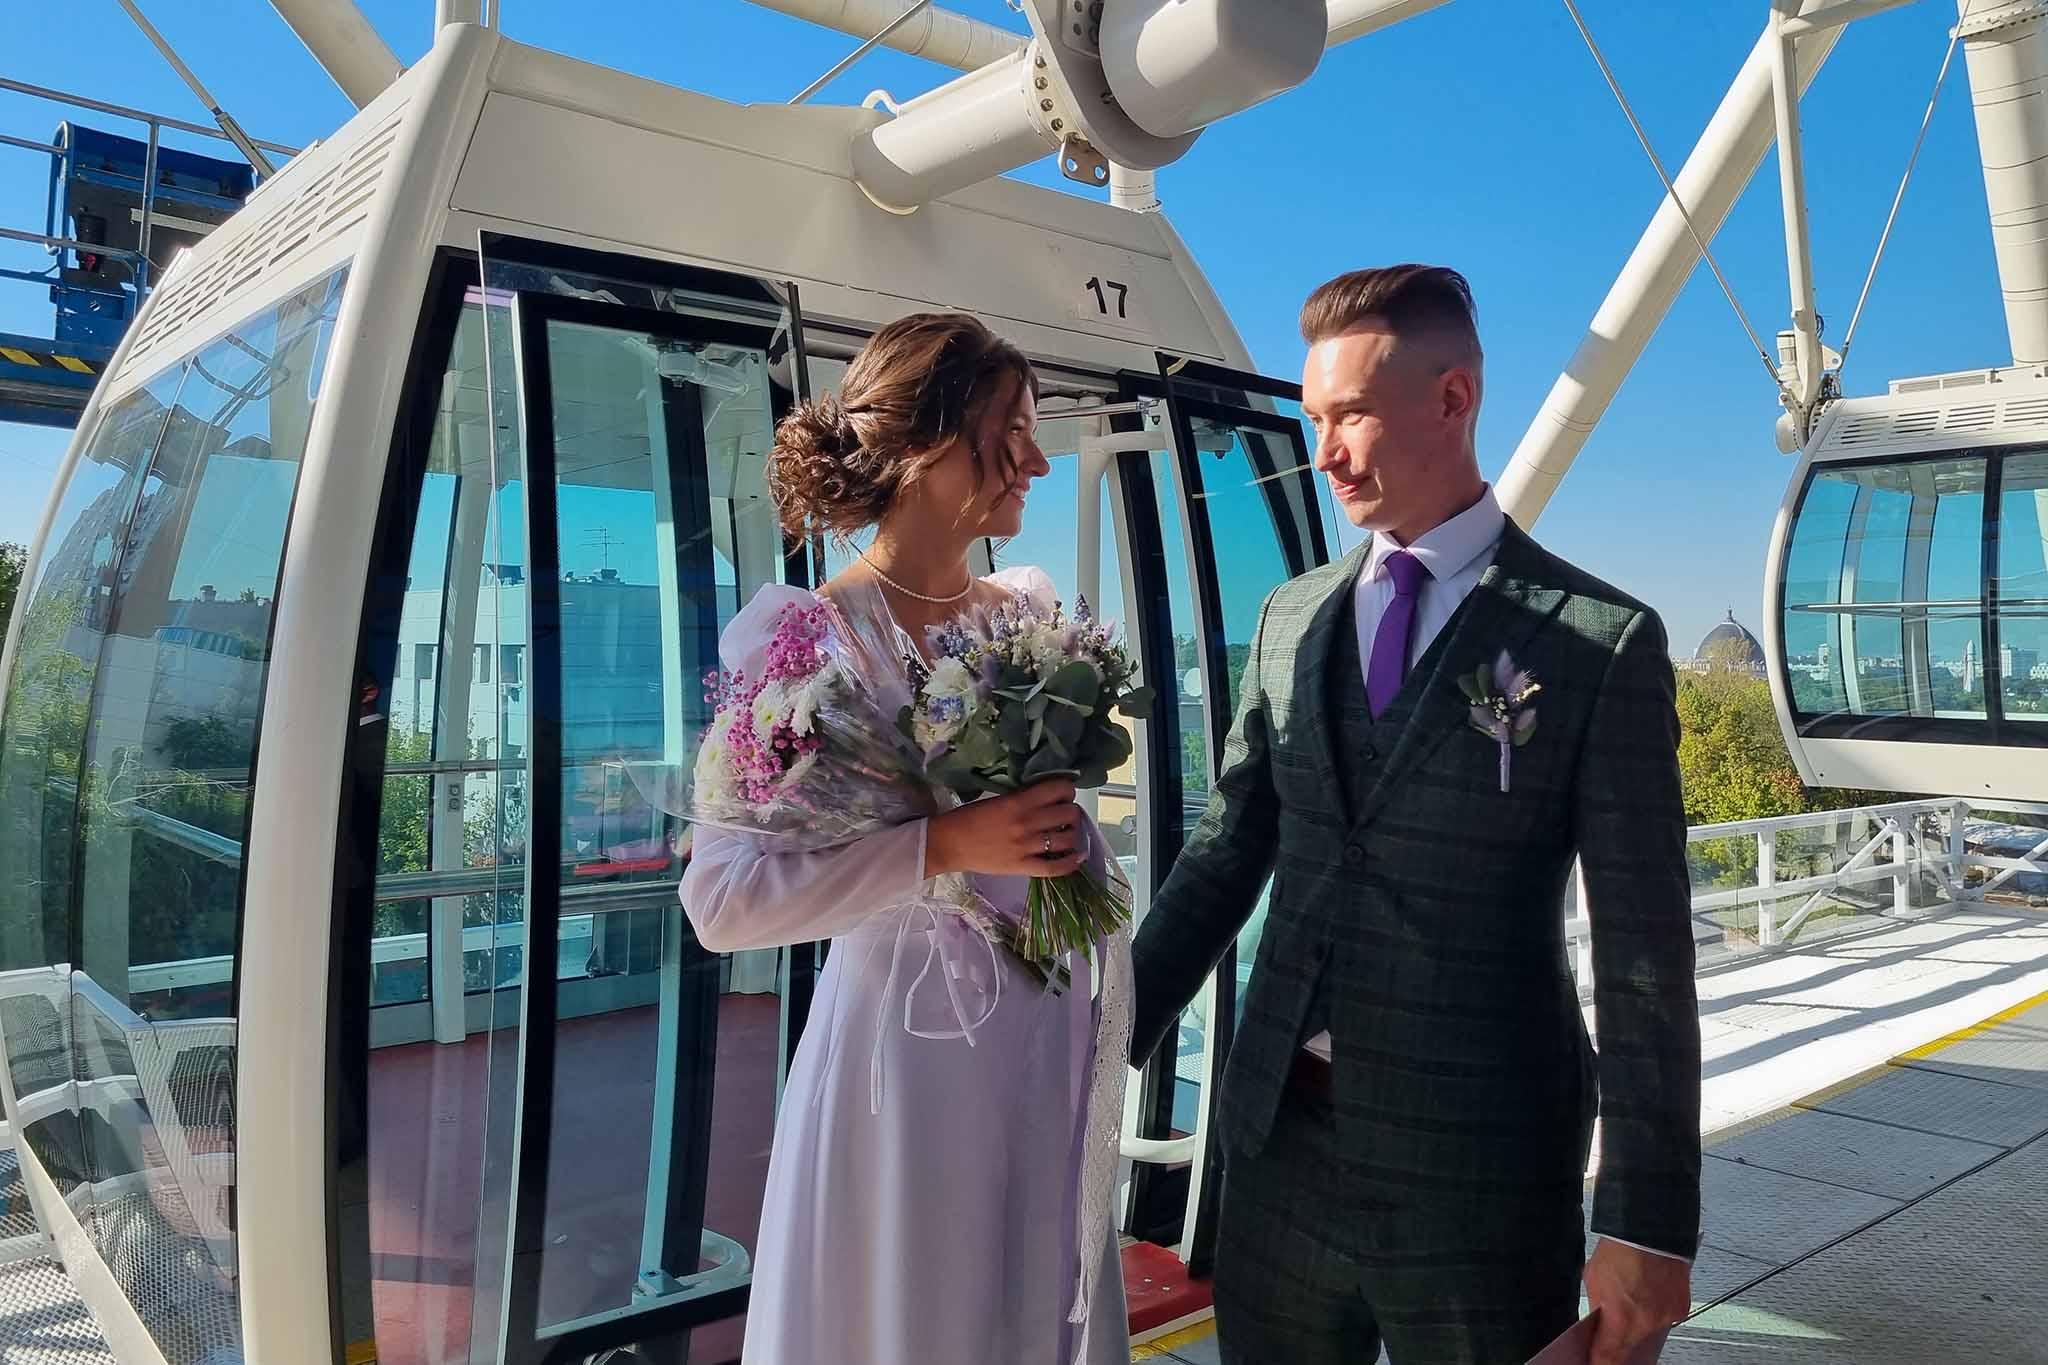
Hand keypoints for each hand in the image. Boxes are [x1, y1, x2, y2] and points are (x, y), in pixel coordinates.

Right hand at [925, 779, 1086, 879]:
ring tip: (1066, 833)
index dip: (1067, 790)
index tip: (1064, 794)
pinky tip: (1076, 857)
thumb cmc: (969, 818)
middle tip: (1064, 815)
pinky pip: (1055, 867)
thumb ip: (1022, 798)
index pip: (1059, 789)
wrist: (949, 844)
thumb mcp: (997, 800)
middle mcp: (1026, 823)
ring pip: (1067, 839)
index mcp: (1018, 802)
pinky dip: (1070, 863)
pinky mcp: (1022, 867)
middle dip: (1071, 812)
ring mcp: (1026, 847)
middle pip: (1069, 813)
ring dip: (1071, 834)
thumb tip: (1047, 798)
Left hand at [1583, 1240, 1688, 1364]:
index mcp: (1621, 1320)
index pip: (1608, 1357)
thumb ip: (1598, 1309)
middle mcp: (1647, 1324)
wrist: (1650, 1230)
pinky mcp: (1681, 1308)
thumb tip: (1600, 1324)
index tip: (1595, 1362)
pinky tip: (1647, 1297)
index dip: (1599, 1361)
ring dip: (1639, 1325)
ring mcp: (1666, 1317)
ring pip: (1649, 1332)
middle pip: (1631, 1347)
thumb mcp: (1594, 1281)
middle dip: (1620, 1343)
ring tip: (1630, 1306)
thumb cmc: (1620, 1250)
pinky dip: (1655, 1312)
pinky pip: (1664, 1318)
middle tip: (1611, 1334)